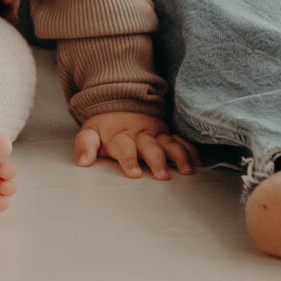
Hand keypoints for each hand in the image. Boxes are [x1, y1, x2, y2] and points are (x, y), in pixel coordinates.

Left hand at [74, 111, 194, 179]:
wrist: (121, 104)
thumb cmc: (107, 128)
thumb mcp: (90, 132)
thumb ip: (85, 145)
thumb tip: (83, 162)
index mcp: (120, 136)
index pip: (124, 147)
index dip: (129, 159)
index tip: (133, 173)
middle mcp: (140, 135)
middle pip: (150, 147)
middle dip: (157, 160)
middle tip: (163, 176)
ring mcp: (156, 134)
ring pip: (170, 144)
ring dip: (179, 156)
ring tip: (186, 170)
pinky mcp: (167, 135)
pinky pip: (182, 142)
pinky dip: (191, 150)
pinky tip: (198, 161)